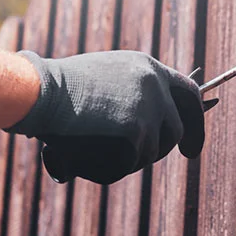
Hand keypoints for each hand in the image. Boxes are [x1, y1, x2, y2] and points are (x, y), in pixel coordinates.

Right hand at [7, 50, 204, 183]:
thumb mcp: (104, 80)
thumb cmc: (57, 89)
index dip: (195, 120)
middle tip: (151, 162)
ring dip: (128, 159)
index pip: (188, 94)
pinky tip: (86, 154)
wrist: (40, 92)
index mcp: (148, 68)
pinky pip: (130, 163)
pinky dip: (109, 167)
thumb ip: (130, 97)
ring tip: (95, 149)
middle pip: (176, 130)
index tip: (191, 144)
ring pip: (151, 152)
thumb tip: (145, 131)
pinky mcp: (137, 131)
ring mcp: (149, 108)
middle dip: (168, 149)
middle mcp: (155, 85)